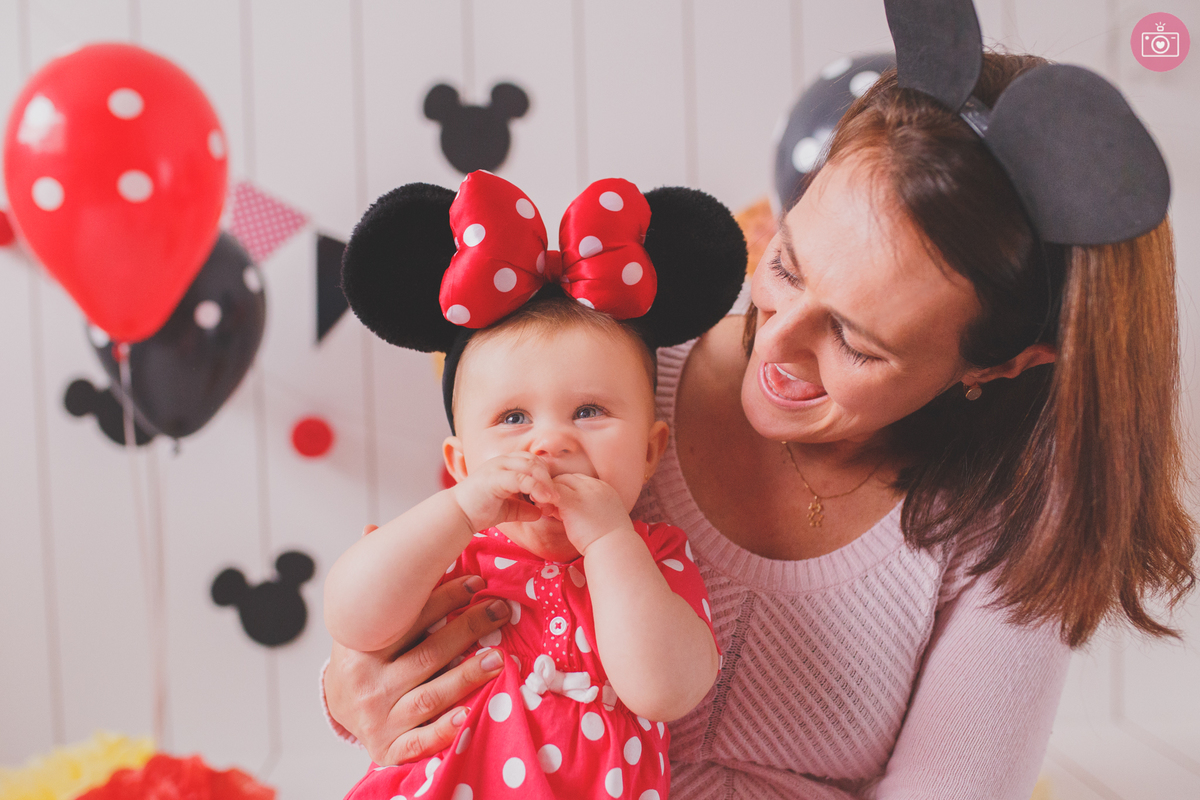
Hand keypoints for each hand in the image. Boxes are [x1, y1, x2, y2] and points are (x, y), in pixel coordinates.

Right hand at [324, 572, 510, 764]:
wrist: (337, 708)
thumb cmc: (363, 656)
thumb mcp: (360, 622)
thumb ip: (376, 586)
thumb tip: (379, 531)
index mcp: (359, 649)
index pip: (407, 620)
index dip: (445, 598)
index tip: (477, 582)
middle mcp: (367, 685)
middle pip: (426, 655)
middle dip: (467, 629)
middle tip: (499, 611)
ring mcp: (378, 719)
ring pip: (429, 697)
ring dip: (467, 676)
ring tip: (498, 657)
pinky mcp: (389, 748)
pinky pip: (420, 742)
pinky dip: (445, 730)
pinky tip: (468, 715)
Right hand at [451, 452, 558, 531]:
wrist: (457, 516)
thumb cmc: (479, 510)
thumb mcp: (508, 509)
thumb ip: (524, 507)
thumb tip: (541, 511)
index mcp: (506, 465)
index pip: (534, 462)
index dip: (547, 477)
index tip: (554, 497)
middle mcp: (502, 461)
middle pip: (535, 461)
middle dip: (549, 479)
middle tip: (557, 499)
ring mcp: (497, 467)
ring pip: (530, 466)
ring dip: (545, 483)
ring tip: (553, 500)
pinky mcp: (494, 478)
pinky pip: (521, 479)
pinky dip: (535, 488)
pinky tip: (543, 501)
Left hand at [552, 472, 634, 554]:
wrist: (615, 549)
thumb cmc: (610, 542)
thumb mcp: (606, 519)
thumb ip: (593, 510)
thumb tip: (579, 513)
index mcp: (604, 489)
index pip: (580, 480)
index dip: (570, 492)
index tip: (568, 510)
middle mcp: (595, 486)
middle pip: (568, 478)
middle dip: (558, 492)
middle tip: (556, 512)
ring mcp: (584, 492)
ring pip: (558, 482)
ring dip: (551, 496)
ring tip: (553, 514)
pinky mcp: (572, 502)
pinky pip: (552, 492)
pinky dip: (546, 501)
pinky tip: (548, 514)